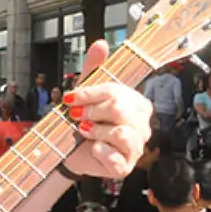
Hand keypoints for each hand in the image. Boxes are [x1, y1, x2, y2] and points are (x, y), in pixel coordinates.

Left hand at [61, 40, 153, 179]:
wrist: (68, 153)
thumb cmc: (82, 123)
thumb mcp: (85, 95)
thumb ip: (94, 69)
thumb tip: (100, 44)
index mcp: (137, 104)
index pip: (116, 91)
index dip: (90, 94)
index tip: (71, 98)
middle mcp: (142, 125)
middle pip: (120, 109)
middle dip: (92, 112)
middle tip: (78, 117)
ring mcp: (136, 148)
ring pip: (120, 133)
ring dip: (95, 131)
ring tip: (86, 132)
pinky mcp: (125, 167)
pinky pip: (114, 156)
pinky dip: (98, 151)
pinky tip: (93, 149)